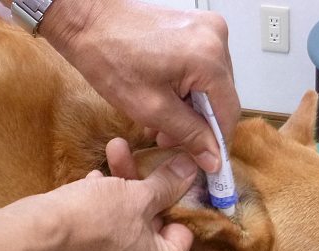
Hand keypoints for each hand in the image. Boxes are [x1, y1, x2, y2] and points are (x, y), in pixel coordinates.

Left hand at [40, 0, 240, 172]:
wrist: (89, 21)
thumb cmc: (109, 57)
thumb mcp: (152, 109)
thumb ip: (190, 135)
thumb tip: (213, 158)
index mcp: (208, 58)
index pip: (229, 112)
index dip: (219, 141)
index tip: (210, 161)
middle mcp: (216, 39)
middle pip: (222, 98)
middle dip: (202, 124)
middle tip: (175, 140)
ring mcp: (209, 30)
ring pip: (214, 85)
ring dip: (195, 107)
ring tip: (165, 121)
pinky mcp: (198, 29)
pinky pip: (205, 69)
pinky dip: (191, 88)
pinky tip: (170, 97)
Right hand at [44, 140, 196, 250]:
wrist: (35, 237)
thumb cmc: (98, 219)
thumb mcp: (139, 196)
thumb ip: (169, 184)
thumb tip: (193, 169)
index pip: (183, 232)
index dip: (176, 200)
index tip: (171, 173)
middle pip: (155, 224)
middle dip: (145, 186)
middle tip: (142, 156)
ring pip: (128, 222)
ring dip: (122, 187)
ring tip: (114, 151)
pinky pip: (107, 231)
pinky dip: (104, 206)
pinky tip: (93, 178)